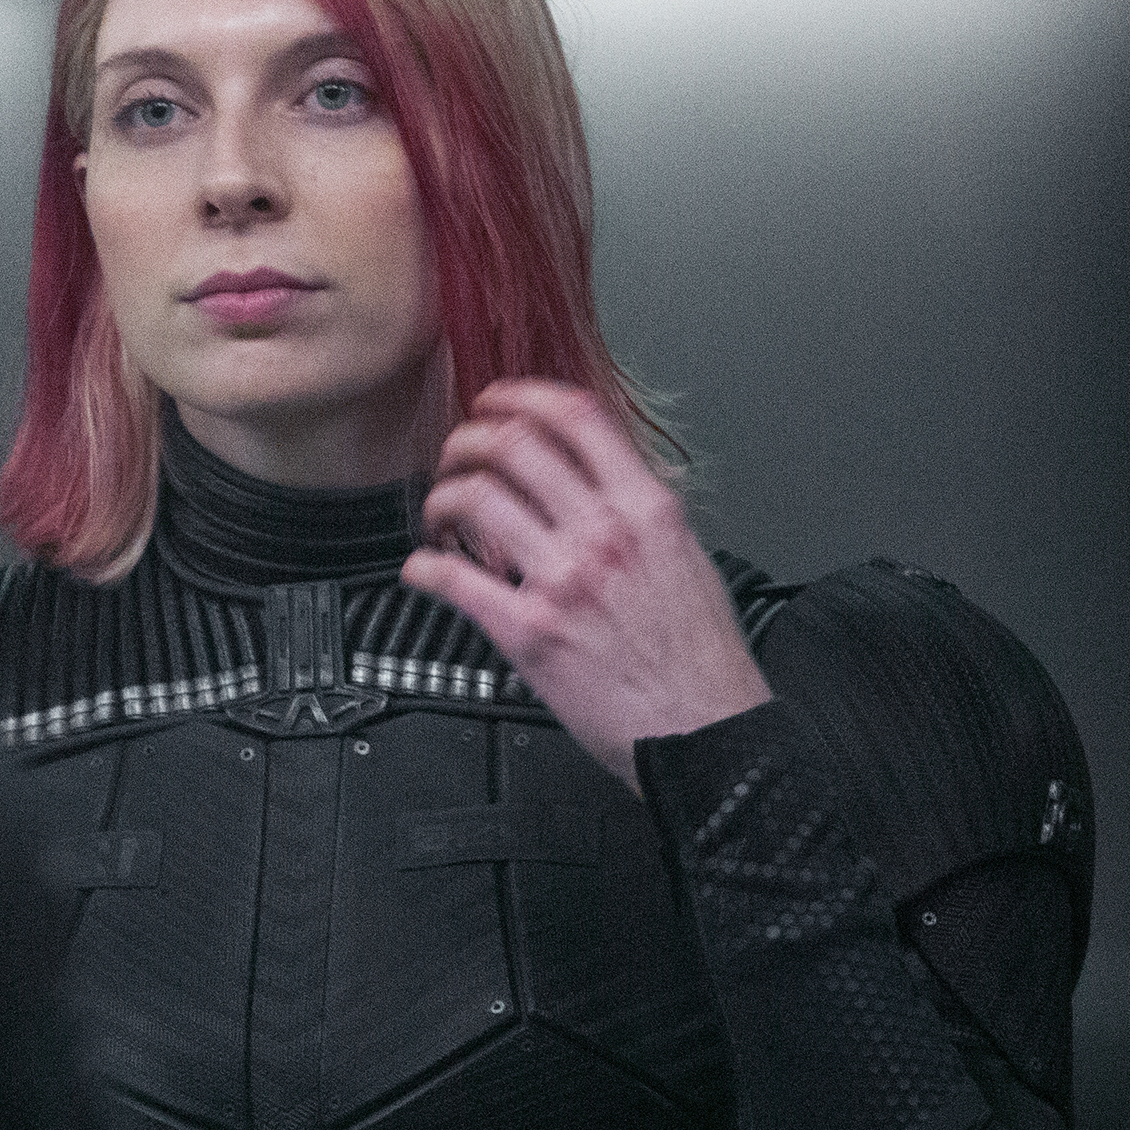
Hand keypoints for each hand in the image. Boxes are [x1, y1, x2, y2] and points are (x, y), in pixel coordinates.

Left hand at [397, 378, 767, 792]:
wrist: (706, 732)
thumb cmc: (699, 656)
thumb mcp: (686, 556)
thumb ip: (637, 510)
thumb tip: (588, 477)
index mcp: (648, 509)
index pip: (576, 418)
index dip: (521, 397)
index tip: (496, 403)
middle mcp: (605, 534)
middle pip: (514, 446)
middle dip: (470, 440)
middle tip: (459, 454)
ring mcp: (563, 580)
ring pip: (476, 499)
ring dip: (444, 497)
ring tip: (442, 513)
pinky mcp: (528, 632)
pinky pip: (452, 580)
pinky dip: (424, 567)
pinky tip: (423, 569)